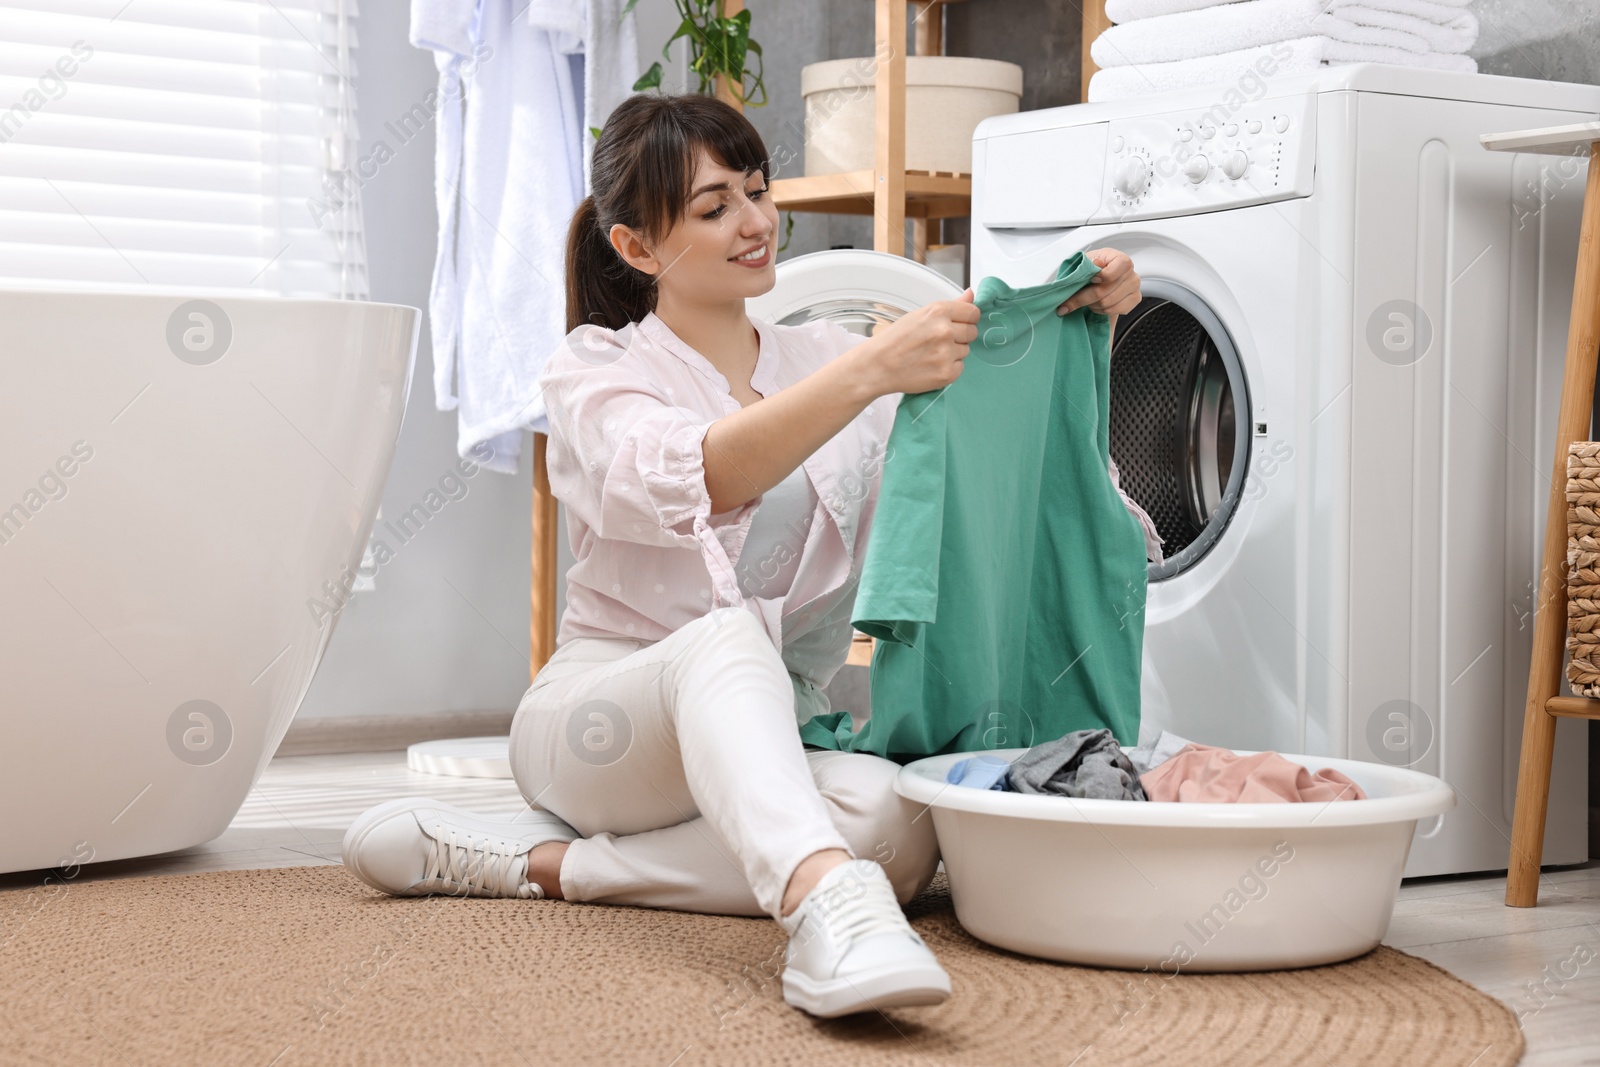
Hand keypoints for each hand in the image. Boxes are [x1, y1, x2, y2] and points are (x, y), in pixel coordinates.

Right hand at [860, 288, 980, 395]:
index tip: (960, 324)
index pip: (973, 312)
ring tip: (931, 354)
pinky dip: (949, 368)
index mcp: (938, 311)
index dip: (968, 319)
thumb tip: (971, 294)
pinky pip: (960, 368)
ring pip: (965, 351)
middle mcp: (944, 331)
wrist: (877, 366)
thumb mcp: (920, 315)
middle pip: (972, 332)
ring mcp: (946, 353)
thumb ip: (950, 307)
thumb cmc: (894, 340)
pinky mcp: (946, 374)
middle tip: (939, 341)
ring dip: (953, 353)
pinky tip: (931, 366)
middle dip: (961, 336)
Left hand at [1058, 248, 1141, 316]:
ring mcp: (1135, 288)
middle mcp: (1131, 274)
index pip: (1112, 273)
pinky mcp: (1134, 300)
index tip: (1090, 280)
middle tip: (1067, 303)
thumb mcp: (1087, 262)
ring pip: (1107, 304)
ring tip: (1084, 301)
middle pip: (1104, 292)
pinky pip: (1113, 311)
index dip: (1099, 278)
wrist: (1101, 278)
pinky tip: (1095, 305)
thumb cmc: (1094, 268)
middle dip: (1082, 298)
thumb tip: (1096, 264)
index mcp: (1121, 260)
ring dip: (1091, 305)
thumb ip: (1089, 263)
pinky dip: (1100, 311)